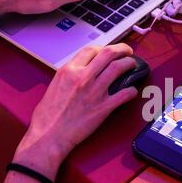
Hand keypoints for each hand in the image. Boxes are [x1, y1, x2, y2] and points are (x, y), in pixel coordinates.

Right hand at [13, 43, 137, 180]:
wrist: (49, 134)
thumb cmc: (48, 115)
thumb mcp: (55, 85)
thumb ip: (70, 75)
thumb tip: (81, 71)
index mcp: (69, 70)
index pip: (91, 49)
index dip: (103, 47)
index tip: (108, 51)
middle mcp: (83, 77)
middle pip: (108, 54)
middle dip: (122, 49)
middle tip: (128, 52)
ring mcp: (95, 91)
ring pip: (118, 68)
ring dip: (129, 64)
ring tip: (133, 65)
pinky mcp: (103, 107)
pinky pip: (124, 94)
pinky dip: (131, 91)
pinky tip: (132, 91)